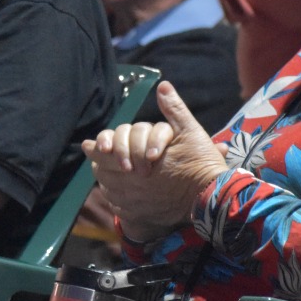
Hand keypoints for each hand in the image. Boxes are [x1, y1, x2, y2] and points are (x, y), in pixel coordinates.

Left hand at [84, 82, 228, 241]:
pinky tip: (115, 190)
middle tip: (93, 154)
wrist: (212, 197)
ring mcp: (135, 201)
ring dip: (105, 178)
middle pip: (104, 171)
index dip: (97, 146)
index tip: (88, 144)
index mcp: (139, 160)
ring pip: (109, 189)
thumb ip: (173, 109)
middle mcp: (133, 183)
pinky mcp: (141, 214)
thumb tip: (163, 86)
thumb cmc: (201, 163)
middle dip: (98, 161)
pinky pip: (118, 206)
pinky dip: (114, 197)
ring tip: (102, 171)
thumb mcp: (190, 131)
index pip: (108, 152)